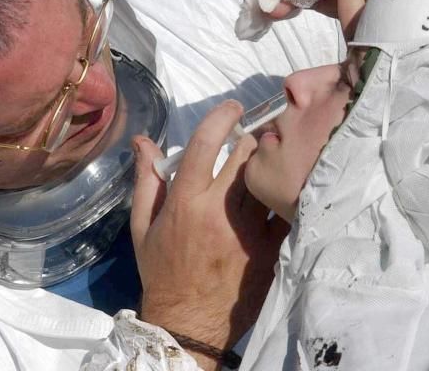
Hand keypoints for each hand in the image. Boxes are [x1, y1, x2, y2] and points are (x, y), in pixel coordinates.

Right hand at [131, 100, 288, 369]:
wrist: (189, 319)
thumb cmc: (162, 269)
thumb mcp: (144, 225)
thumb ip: (147, 180)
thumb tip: (143, 141)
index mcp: (186, 202)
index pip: (207, 144)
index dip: (222, 117)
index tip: (233, 108)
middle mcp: (219, 211)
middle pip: (246, 155)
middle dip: (250, 137)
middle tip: (252, 133)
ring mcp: (249, 231)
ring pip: (267, 178)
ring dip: (268, 161)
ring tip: (270, 156)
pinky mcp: (270, 249)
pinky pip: (285, 211)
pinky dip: (284, 194)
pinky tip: (282, 187)